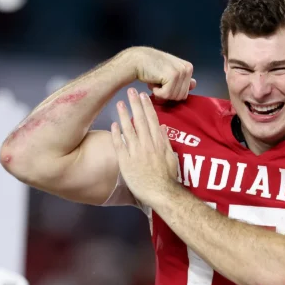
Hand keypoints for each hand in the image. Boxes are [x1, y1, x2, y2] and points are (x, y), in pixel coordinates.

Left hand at [111, 88, 179, 205]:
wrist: (160, 193)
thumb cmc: (168, 178)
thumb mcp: (171, 157)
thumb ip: (166, 142)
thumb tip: (163, 128)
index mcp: (159, 143)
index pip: (152, 121)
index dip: (147, 107)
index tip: (143, 97)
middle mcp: (147, 144)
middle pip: (140, 121)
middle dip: (135, 105)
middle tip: (130, 91)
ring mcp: (135, 152)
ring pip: (129, 129)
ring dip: (124, 115)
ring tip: (119, 103)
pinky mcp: (126, 162)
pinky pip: (120, 145)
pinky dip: (116, 134)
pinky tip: (113, 125)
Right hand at [128, 47, 196, 100]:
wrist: (137, 60)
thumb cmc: (152, 67)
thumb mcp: (170, 72)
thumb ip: (183, 79)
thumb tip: (194, 84)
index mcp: (188, 68)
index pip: (185, 92)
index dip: (172, 92)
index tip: (164, 83)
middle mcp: (187, 69)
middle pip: (181, 96)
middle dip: (167, 93)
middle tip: (159, 81)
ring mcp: (181, 72)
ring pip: (174, 97)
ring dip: (162, 93)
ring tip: (156, 80)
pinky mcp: (173, 76)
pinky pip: (167, 95)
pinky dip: (157, 92)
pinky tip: (153, 81)